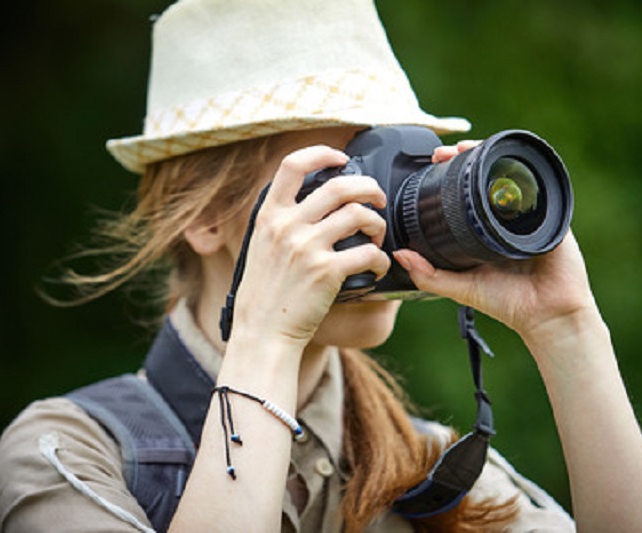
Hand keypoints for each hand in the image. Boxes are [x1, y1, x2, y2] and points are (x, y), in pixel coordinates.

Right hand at [232, 145, 391, 348]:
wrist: (261, 333)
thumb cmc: (265, 294)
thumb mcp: (260, 247)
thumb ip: (281, 223)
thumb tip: (313, 203)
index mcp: (268, 215)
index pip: (293, 165)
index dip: (323, 153)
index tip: (342, 157)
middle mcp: (286, 226)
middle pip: (339, 185)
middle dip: (368, 187)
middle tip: (378, 199)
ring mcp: (306, 247)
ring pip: (359, 215)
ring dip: (378, 223)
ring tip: (379, 237)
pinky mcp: (326, 272)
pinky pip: (368, 253)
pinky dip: (380, 259)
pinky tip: (377, 267)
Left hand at [394, 142, 597, 351]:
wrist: (548, 315)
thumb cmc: (510, 304)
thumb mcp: (461, 288)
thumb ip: (429, 275)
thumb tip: (398, 255)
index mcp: (485, 231)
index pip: (466, 193)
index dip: (451, 174)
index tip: (434, 162)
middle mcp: (506, 219)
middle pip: (487, 177)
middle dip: (468, 157)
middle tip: (447, 152)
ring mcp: (529, 215)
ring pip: (510, 175)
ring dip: (490, 156)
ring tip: (469, 148)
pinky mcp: (552, 215)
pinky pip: (539, 187)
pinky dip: (523, 171)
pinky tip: (505, 160)